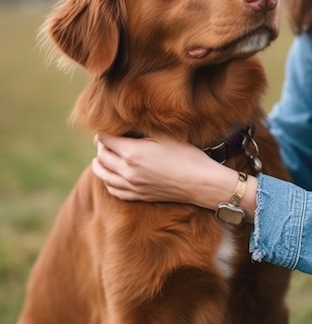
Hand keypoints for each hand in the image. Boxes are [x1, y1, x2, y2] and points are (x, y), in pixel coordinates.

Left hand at [92, 134, 236, 207]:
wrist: (200, 182)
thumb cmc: (186, 156)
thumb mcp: (164, 137)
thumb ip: (141, 132)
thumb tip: (126, 127)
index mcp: (132, 153)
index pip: (105, 140)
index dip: (103, 133)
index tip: (106, 130)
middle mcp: (128, 171)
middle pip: (102, 157)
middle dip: (100, 147)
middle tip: (104, 142)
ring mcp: (133, 186)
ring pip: (104, 176)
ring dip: (99, 165)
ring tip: (100, 159)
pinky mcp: (139, 196)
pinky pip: (115, 191)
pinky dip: (108, 182)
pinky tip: (110, 177)